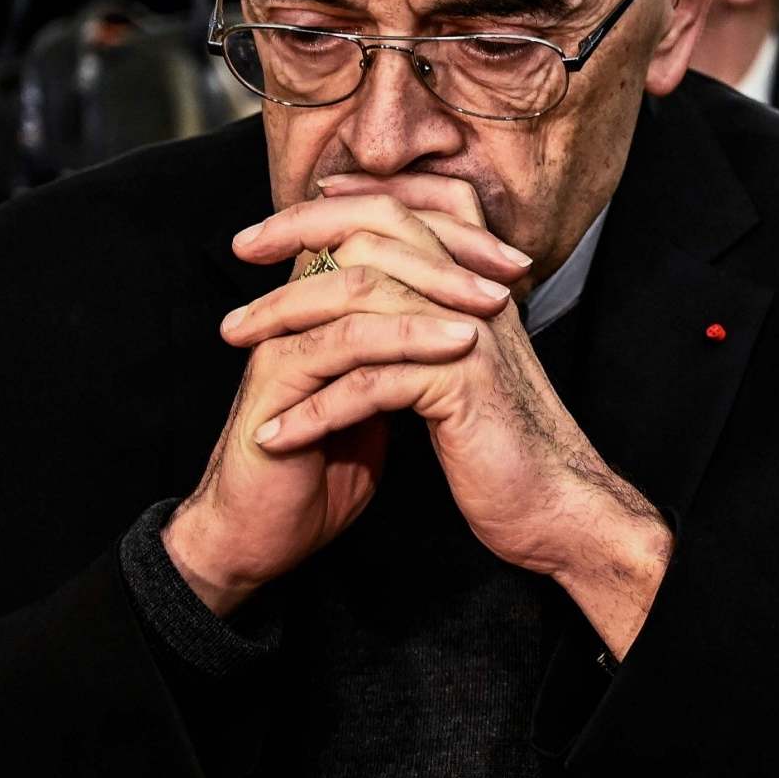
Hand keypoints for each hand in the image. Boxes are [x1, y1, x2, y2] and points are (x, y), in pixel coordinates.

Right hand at [161, 181, 530, 616]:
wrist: (266, 537)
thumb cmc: (321, 476)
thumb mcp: (383, 406)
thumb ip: (406, 361)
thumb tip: (462, 327)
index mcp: (319, 307)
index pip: (382, 240)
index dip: (447, 240)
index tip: (513, 259)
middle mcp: (295, 312)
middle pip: (368, 241)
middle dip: (448, 250)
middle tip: (511, 267)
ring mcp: (281, 340)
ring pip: (359, 286)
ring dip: (434, 289)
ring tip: (494, 304)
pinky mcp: (276, 379)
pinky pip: (345, 341)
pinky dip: (406, 337)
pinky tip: (457, 345)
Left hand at [225, 185, 672, 654]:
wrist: (556, 503)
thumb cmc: (500, 441)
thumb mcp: (457, 364)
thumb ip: (422, 318)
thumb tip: (364, 285)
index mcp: (473, 282)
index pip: (402, 209)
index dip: (337, 203)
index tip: (277, 218)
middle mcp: (474, 294)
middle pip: (376, 232)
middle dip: (298, 236)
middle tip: (240, 252)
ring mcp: (469, 335)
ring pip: (362, 299)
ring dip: (286, 318)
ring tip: (235, 341)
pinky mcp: (460, 386)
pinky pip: (369, 383)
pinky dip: (314, 409)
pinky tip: (275, 433)